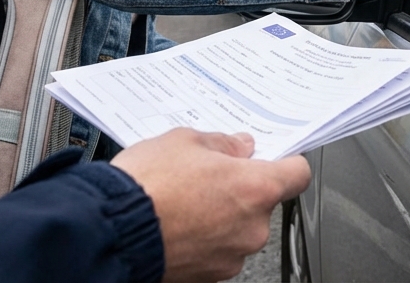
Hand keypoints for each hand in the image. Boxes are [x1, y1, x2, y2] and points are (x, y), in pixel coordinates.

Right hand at [111, 129, 310, 282]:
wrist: (111, 230)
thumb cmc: (147, 186)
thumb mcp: (184, 141)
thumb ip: (222, 144)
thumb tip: (239, 147)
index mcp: (256, 189)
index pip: (297, 174)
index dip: (286, 162)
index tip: (275, 158)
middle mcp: (252, 228)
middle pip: (262, 203)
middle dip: (239, 189)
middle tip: (207, 175)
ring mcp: (231, 256)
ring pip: (238, 229)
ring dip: (220, 216)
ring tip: (183, 202)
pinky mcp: (209, 277)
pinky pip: (216, 251)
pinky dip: (203, 239)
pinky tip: (177, 224)